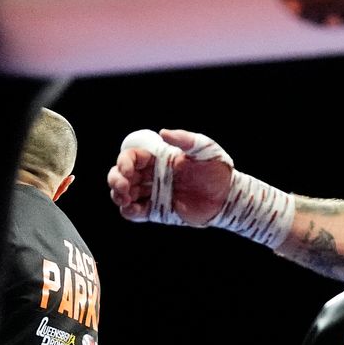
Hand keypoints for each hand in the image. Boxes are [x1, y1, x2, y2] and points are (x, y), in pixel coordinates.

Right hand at [107, 128, 234, 225]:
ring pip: (124, 193)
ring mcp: (153, 193)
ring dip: (118, 195)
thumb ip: (185, 139)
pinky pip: (135, 212)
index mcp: (159, 158)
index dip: (124, 162)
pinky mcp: (157, 210)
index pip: (132, 157)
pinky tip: (132, 209)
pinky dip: (128, 211)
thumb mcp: (205, 149)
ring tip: (125, 199)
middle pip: (121, 175)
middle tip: (123, 187)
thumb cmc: (217, 170)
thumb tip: (162, 133)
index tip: (127, 169)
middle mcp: (152, 175)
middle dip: (115, 179)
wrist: (228, 196)